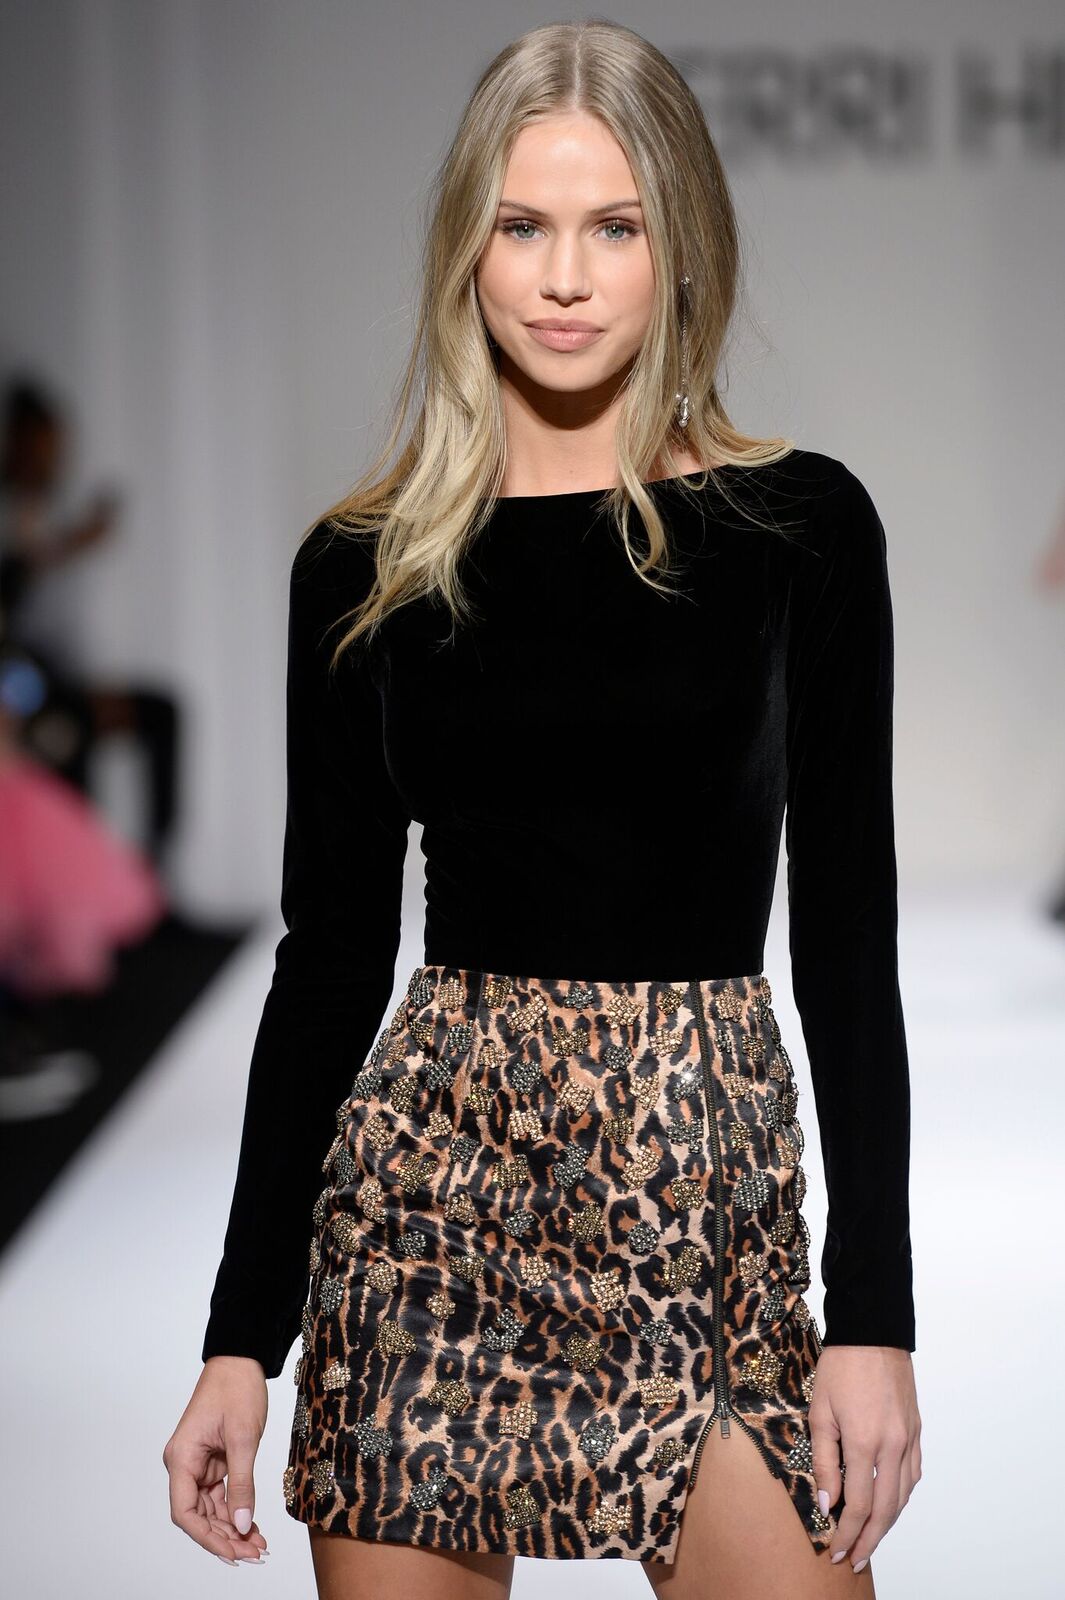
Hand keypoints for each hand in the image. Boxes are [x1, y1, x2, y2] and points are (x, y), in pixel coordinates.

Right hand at [163, 1355, 270, 1565]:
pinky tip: (253, 1526)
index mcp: (181, 1459)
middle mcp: (183, 1465)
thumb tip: (244, 1525)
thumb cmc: (236, 1389)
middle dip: (225, 1537)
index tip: (233, 1552)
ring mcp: (197, 1464)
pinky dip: (236, 1510)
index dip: (207, 1538)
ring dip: (233, 1527)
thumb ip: (242, 1484)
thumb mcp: (244, 1438)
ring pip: (210, 1508)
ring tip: (259, 1545)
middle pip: (198, 1515)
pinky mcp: (211, 1461)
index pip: (185, 1512)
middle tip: (255, 1553)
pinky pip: (220, 1494)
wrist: (240, 1359)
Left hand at [809, 1344, 921, 1573]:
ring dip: (886, 1524)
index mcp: (865, 1442)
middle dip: (868, 1540)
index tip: (836, 1551)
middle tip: (854, 1560)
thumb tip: (827, 1502)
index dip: (846, 1533)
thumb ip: (823, 1460)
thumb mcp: (820, 1411)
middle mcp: (893, 1446)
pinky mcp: (916, 1430)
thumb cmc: (841, 1366)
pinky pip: (913, 1475)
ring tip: (868, 1540)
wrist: (873, 1332)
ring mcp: (909, 1439)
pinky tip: (888, 1504)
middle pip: (884, 1510)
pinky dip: (900, 1497)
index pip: (857, 1505)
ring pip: (902, 1496)